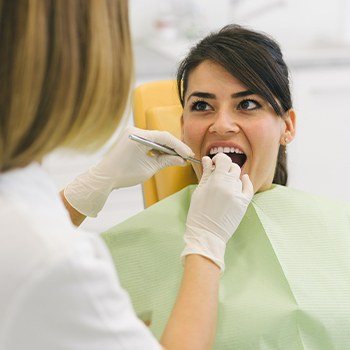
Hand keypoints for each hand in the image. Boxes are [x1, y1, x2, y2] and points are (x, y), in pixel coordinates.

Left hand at [64, 126, 193, 216]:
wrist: (104, 177)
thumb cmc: (124, 174)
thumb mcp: (149, 168)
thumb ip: (167, 161)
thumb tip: (182, 160)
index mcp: (138, 136)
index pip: (164, 137)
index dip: (179, 146)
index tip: (189, 154)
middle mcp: (134, 131)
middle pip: (161, 136)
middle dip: (174, 147)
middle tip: (186, 156)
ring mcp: (132, 134)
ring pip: (155, 139)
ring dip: (166, 148)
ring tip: (177, 158)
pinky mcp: (130, 138)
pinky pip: (148, 141)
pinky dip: (157, 148)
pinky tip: (165, 156)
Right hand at [181, 153, 253, 271]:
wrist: (206, 234)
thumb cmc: (198, 213)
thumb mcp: (199, 191)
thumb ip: (206, 174)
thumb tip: (207, 160)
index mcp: (217, 181)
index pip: (224, 160)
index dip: (218, 158)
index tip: (213, 163)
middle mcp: (229, 186)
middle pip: (232, 167)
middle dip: (225, 167)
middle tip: (217, 172)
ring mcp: (238, 195)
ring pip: (238, 177)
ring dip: (231, 177)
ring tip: (223, 184)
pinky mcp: (244, 204)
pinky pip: (248, 188)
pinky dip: (246, 181)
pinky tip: (244, 178)